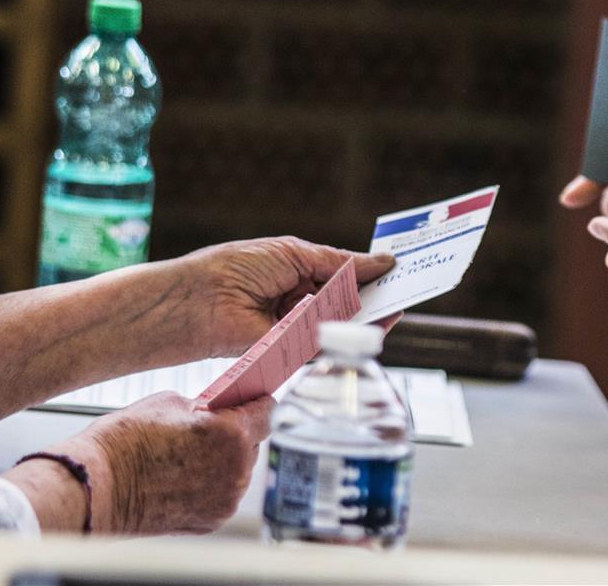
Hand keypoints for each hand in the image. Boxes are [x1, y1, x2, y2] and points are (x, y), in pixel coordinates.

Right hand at [7, 391, 274, 534]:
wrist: (96, 488)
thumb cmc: (126, 441)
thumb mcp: (171, 403)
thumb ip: (204, 406)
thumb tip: (215, 409)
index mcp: (232, 435)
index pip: (267, 412)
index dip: (259, 402)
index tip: (254, 398)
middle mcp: (236, 471)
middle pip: (253, 442)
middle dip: (237, 430)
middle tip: (214, 422)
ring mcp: (225, 499)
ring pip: (240, 469)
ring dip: (226, 457)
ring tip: (195, 448)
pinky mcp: (211, 519)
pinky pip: (224, 492)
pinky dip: (213, 481)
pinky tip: (187, 471)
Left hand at [182, 236, 394, 357]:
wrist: (199, 301)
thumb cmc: (237, 268)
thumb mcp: (295, 254)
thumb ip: (340, 263)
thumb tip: (382, 261)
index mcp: (298, 274)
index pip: (343, 275)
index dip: (370, 273)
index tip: (399, 270)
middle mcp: (300, 302)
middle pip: (348, 301)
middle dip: (377, 294)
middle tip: (408, 286)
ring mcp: (298, 328)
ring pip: (343, 324)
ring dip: (371, 314)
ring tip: (399, 301)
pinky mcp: (294, 353)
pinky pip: (329, 344)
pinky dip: (352, 333)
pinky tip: (376, 321)